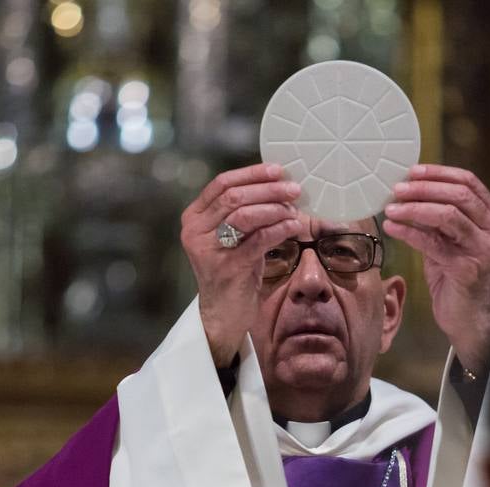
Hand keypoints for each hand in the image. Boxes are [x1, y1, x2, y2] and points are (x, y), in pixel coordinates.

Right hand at [180, 163, 304, 365]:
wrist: (223, 314)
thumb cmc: (234, 271)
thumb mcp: (234, 238)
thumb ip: (245, 213)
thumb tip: (279, 187)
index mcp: (194, 217)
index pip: (221, 184)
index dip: (252, 174)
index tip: (278, 170)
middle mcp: (195, 231)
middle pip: (234, 197)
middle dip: (268, 190)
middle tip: (294, 189)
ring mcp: (209, 250)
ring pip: (243, 216)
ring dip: (274, 208)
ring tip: (295, 208)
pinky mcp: (227, 268)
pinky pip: (258, 241)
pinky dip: (279, 230)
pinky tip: (294, 226)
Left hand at [383, 165, 489, 376]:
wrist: (466, 317)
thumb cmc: (456, 276)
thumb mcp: (449, 239)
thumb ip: (438, 215)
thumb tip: (408, 190)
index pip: (469, 182)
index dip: (439, 173)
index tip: (412, 172)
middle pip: (459, 195)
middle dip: (425, 188)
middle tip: (397, 189)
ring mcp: (485, 250)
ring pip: (448, 215)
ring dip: (415, 208)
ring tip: (392, 207)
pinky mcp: (468, 269)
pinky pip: (434, 243)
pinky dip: (410, 232)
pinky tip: (392, 227)